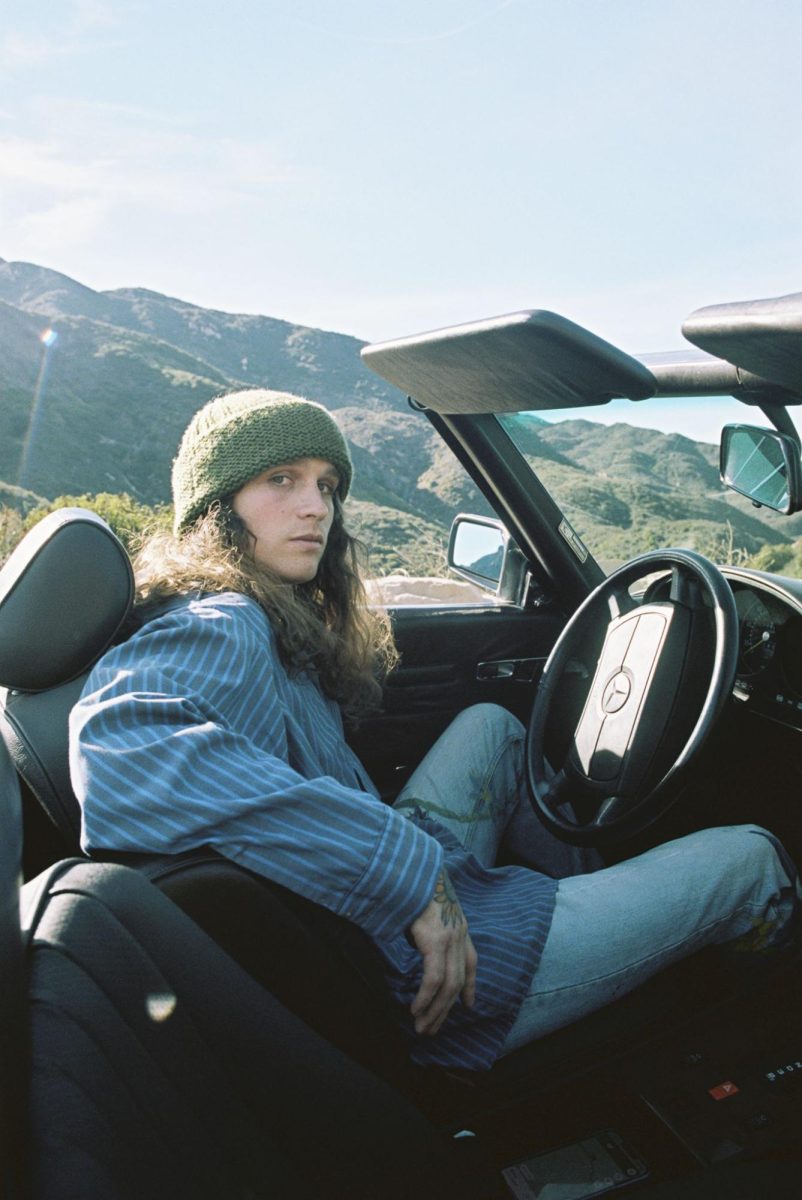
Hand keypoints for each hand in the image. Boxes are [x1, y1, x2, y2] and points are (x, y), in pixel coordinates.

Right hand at [408, 869, 477, 1035]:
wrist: (415, 866)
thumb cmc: (416, 886)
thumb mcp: (430, 910)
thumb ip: (430, 930)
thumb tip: (419, 943)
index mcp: (460, 927)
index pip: (471, 963)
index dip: (470, 986)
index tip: (467, 1005)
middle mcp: (459, 935)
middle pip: (458, 982)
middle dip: (446, 1010)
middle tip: (432, 1030)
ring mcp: (449, 938)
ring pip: (447, 986)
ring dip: (434, 1011)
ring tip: (423, 1028)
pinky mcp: (434, 940)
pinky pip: (433, 978)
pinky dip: (425, 997)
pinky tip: (416, 1010)